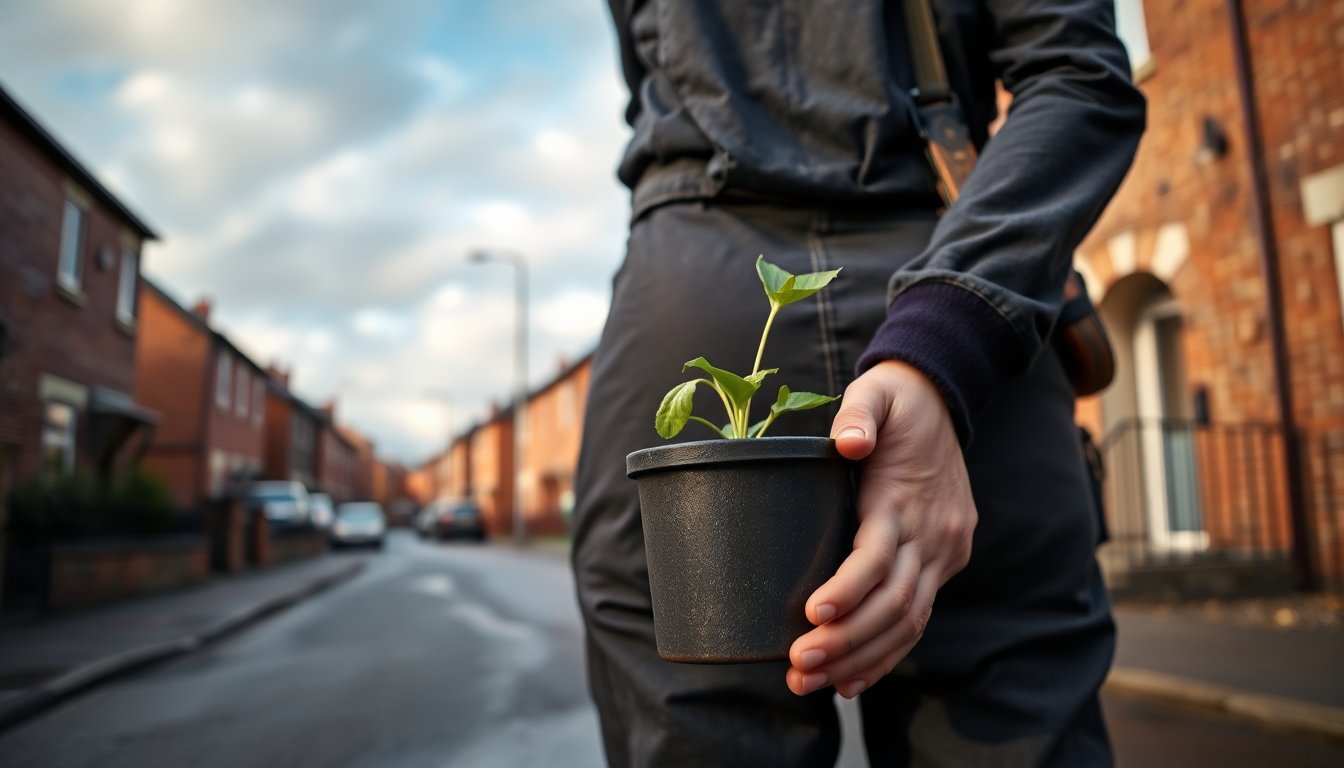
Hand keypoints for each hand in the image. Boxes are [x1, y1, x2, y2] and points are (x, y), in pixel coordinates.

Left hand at [785, 360, 976, 697]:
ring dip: (861, 658)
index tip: (812, 614)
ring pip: (907, 620)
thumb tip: (849, 440)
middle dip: (846, 641)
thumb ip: (860, 413)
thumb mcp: (877, 392)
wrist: (945, 398)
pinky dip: (887, 653)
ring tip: (811, 683)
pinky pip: (917, 618)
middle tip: (798, 666)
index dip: (847, 589)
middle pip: (892, 602)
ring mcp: (942, 552)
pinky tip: (852, 682)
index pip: (878, 556)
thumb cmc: (896, 402)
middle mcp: (930, 534)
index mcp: (904, 499)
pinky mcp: (943, 561)